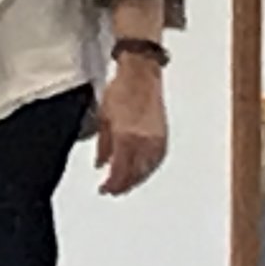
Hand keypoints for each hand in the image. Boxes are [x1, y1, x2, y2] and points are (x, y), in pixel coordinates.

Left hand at [95, 55, 167, 195]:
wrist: (141, 75)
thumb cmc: (121, 91)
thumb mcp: (103, 118)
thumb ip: (103, 145)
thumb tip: (100, 164)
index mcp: (127, 137)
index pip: (120, 170)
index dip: (112, 184)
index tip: (104, 190)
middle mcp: (144, 141)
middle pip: (135, 173)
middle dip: (123, 185)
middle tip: (112, 191)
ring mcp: (156, 138)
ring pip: (147, 169)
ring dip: (136, 179)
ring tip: (125, 184)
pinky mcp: (164, 135)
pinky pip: (157, 160)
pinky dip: (148, 169)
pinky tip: (141, 172)